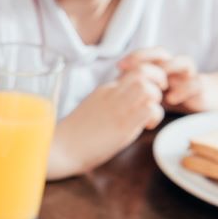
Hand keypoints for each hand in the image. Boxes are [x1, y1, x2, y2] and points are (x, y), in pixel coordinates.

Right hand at [51, 62, 165, 176]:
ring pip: (149, 87)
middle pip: (144, 70)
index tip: (147, 92)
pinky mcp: (122, 124)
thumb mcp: (92, 110)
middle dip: (158, 81)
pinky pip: (150, 109)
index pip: (133, 69)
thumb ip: (109, 103)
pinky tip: (147, 127)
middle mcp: (113, 93)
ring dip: (156, 99)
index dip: (147, 77)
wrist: (59, 150)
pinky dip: (155, 117)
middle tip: (156, 98)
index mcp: (105, 90)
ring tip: (149, 114)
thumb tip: (125, 106)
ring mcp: (117, 108)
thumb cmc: (72, 137)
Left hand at [119, 47, 217, 112]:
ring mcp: (190, 75)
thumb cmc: (176, 95)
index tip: (119, 66)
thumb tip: (112, 88)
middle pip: (163, 52)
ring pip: (183, 62)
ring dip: (168, 68)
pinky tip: (171, 99)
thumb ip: (139, 88)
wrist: (208, 98)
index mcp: (163, 66)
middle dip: (146, 57)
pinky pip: (195, 84)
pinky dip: (183, 90)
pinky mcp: (202, 87)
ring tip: (155, 82)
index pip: (147, 54)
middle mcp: (176, 66)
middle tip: (131, 67)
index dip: (134, 57)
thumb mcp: (155, 92)